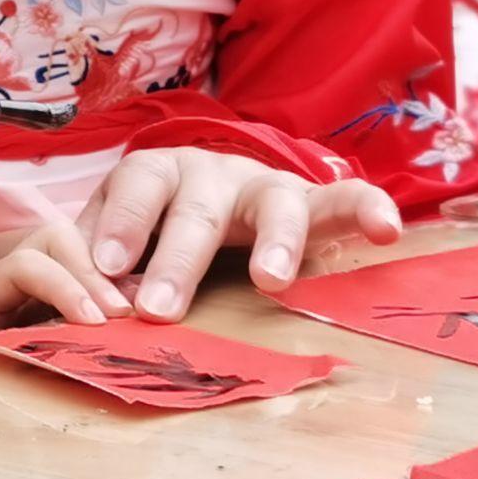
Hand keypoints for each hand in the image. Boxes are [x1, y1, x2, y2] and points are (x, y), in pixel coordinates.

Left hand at [77, 147, 402, 321]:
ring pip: (271, 203)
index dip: (122, 225)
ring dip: (271, 241)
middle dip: (176, 259)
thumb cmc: (158, 216)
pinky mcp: (312, 201)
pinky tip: (387, 229)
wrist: (213, 183)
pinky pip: (345, 198)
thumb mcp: (122, 226)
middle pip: (195, 210)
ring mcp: (264, 183)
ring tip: (269, 280)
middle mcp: (210, 170)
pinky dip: (366, 207)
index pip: (136, 188)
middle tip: (157, 307)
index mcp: (157, 170)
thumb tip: (91, 302)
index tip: (106, 267)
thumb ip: (101, 257)